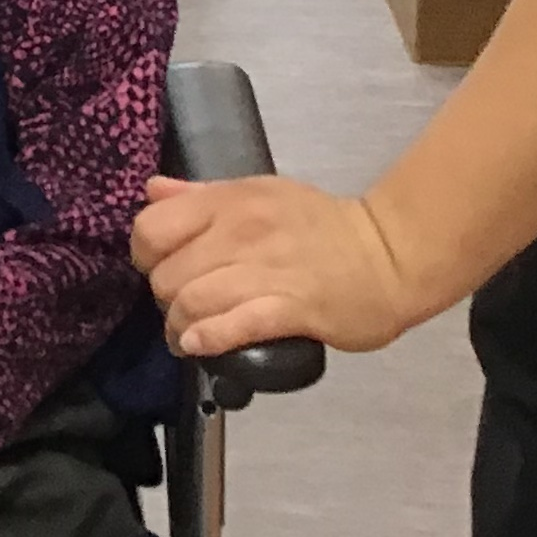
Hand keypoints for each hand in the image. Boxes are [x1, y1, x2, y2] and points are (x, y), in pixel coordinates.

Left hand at [131, 175, 423, 356]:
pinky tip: (200, 344)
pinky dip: (207, 339)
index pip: (153, 226)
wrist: (390, 255)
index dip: (145, 254)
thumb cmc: (322, 227)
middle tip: (180, 308)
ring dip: (179, 327)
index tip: (157, 267)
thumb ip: (202, 195)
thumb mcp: (260, 193)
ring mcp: (266, 270)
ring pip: (191, 302)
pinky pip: (232, 325)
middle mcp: (242, 231)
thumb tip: (153, 191)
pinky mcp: (291, 308)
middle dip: (164, 298)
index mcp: (231, 200)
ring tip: (186, 336)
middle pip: (167, 274)